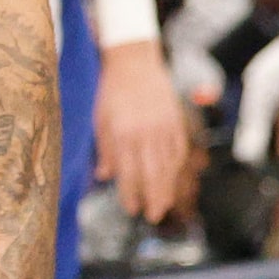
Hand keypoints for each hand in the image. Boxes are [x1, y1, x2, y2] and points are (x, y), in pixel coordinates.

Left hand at [93, 40, 189, 222]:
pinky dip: (177, 169)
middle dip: (153, 198)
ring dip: (168, 188)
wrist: (134, 63)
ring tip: (163, 205)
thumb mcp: (100, 118)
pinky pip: (179, 152)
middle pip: (153, 173)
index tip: (131, 208)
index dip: (130, 192)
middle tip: (152, 216)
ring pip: (169, 166)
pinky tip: (173, 180)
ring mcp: (164, 128)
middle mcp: (146, 133)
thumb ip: (104, 149)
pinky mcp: (176, 122)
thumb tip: (103, 176)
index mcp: (123, 132)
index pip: (129, 171)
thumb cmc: (111, 92)